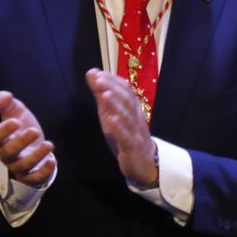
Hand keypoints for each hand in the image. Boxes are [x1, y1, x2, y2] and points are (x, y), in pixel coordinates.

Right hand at [0, 91, 55, 185]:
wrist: (32, 146)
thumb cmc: (21, 128)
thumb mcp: (14, 113)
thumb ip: (7, 103)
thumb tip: (3, 96)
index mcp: (0, 140)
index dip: (3, 130)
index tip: (15, 121)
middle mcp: (7, 155)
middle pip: (8, 152)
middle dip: (21, 142)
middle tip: (35, 131)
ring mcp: (19, 167)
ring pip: (23, 166)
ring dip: (36, 156)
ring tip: (49, 144)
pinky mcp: (32, 176)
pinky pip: (35, 178)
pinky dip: (44, 172)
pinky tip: (52, 161)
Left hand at [85, 69, 156, 186]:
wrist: (145, 163)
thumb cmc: (126, 135)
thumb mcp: (112, 113)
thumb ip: (102, 95)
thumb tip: (92, 74)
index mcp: (132, 108)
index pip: (126, 90)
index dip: (112, 81)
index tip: (98, 74)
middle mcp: (136, 117)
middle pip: (127, 100)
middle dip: (113, 89)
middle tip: (99, 80)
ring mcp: (135, 131)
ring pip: (127, 116)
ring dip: (116, 105)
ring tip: (105, 95)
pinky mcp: (132, 146)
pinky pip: (126, 136)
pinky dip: (119, 128)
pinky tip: (112, 121)